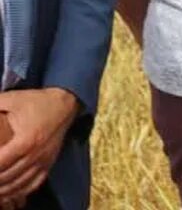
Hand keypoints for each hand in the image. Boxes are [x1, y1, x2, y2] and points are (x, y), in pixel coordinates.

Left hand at [0, 88, 77, 203]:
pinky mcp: (49, 163)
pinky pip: (33, 184)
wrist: (65, 103)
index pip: (0, 163)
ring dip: (3, 189)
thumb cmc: (37, 101)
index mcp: (26, 140)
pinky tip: (8, 191)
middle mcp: (36, 154)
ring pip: (19, 184)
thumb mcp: (12, 99)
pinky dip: (19, 191)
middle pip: (7, 177)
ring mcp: (44, 160)